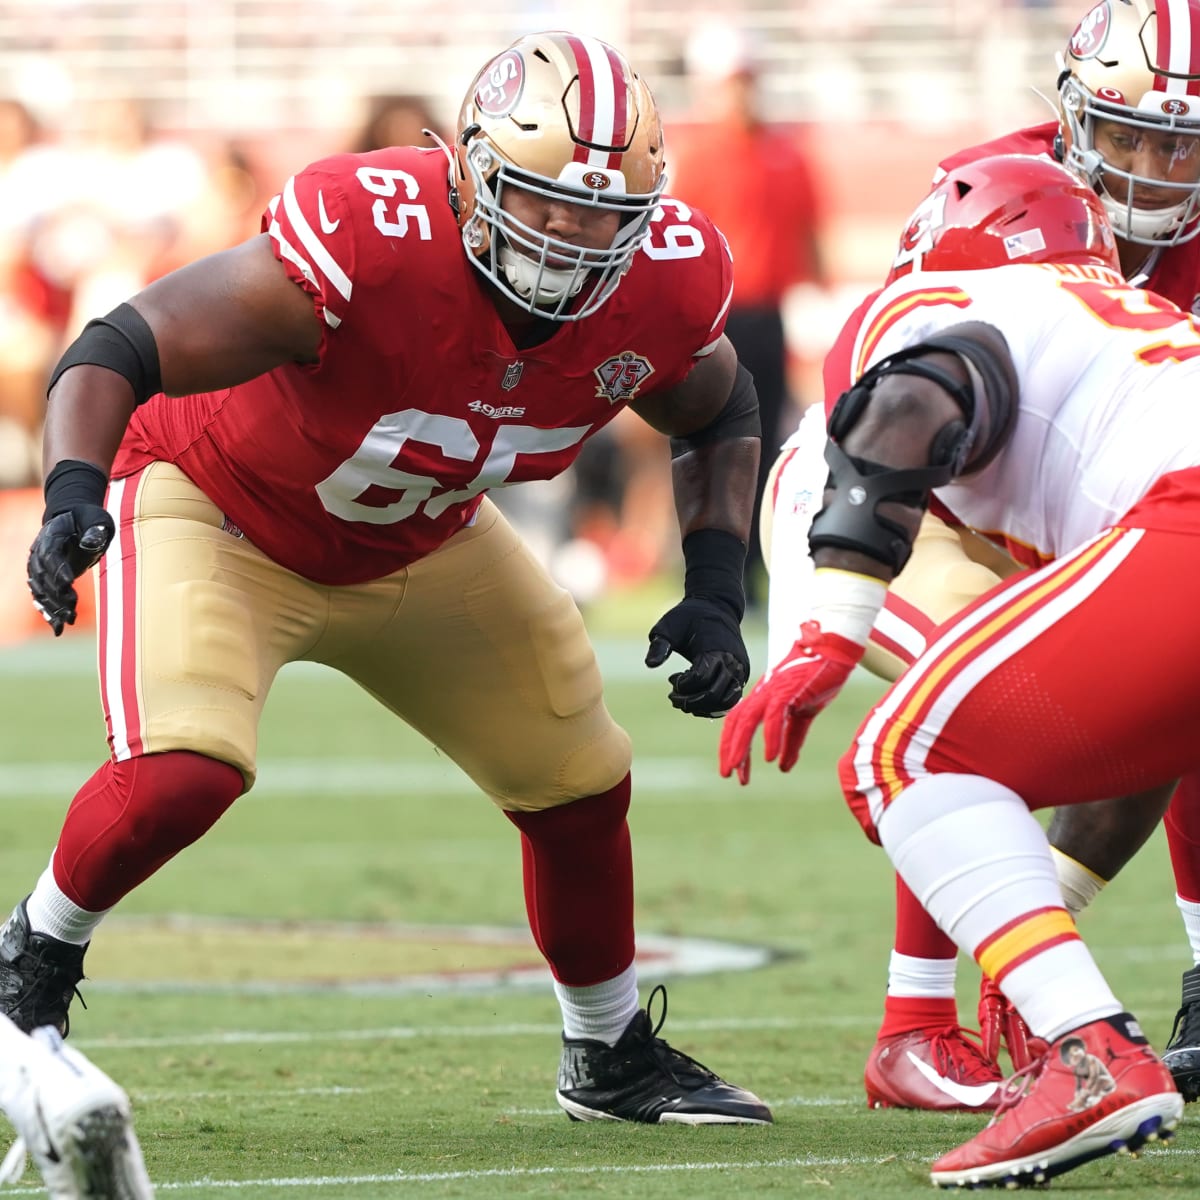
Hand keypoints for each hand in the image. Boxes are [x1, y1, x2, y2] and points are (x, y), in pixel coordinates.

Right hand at [27, 505, 114, 635]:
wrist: (72, 519)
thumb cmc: (88, 519)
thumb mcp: (97, 519)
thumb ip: (95, 530)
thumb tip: (90, 544)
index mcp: (50, 535)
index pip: (51, 554)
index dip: (58, 569)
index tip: (69, 583)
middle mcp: (38, 552)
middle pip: (43, 576)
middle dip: (57, 594)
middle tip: (72, 609)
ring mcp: (38, 566)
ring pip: (40, 590)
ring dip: (52, 607)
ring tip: (68, 621)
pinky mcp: (44, 578)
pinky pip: (42, 597)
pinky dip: (49, 612)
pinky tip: (59, 628)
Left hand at [645, 596, 748, 717]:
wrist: (717, 606)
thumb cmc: (688, 617)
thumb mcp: (668, 627)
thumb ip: (659, 645)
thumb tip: (650, 665)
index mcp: (715, 649)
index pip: (700, 679)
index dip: (682, 685)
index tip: (671, 678)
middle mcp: (731, 662)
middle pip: (713, 694)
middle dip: (690, 701)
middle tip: (673, 697)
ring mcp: (739, 669)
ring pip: (725, 702)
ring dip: (703, 707)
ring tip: (686, 702)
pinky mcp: (741, 674)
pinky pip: (731, 699)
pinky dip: (714, 706)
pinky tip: (697, 702)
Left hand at [719, 620, 863, 782]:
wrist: (835, 651)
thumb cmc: (818, 679)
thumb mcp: (803, 716)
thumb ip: (791, 740)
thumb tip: (782, 767)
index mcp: (763, 698)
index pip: (738, 723)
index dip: (732, 745)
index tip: (733, 771)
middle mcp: (762, 694)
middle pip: (736, 722)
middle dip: (729, 749)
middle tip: (727, 775)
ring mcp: (773, 690)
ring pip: (747, 720)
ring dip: (741, 746)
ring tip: (738, 770)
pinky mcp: (789, 689)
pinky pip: (774, 716)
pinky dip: (771, 737)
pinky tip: (770, 757)